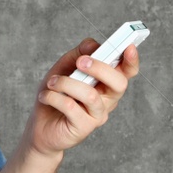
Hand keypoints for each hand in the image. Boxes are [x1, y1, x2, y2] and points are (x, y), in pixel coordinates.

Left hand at [23, 37, 141, 156]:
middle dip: (100, 68)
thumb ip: (79, 53)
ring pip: (91, 96)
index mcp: (106, 83)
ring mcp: (97, 115)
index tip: (129, 46)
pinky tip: (45, 96)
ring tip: (52, 82)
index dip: (132, 60)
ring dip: (67, 83)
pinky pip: (71, 107)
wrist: (40, 126)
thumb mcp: (65, 67)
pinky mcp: (83, 128)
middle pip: (119, 84)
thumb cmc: (56, 94)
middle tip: (80, 62)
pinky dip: (54, 97)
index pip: (127, 72)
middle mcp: (107, 100)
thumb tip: (92, 44)